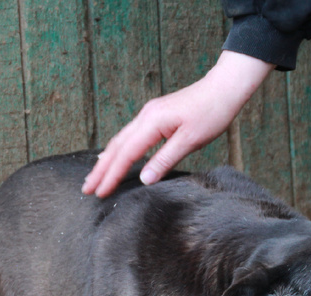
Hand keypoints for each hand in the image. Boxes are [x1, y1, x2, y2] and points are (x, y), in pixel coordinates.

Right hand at [83, 51, 273, 197]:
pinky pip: (130, 135)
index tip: (100, 192)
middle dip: (100, 169)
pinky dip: (118, 150)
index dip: (112, 175)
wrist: (224, 88)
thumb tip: (145, 179)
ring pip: (120, 140)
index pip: (126, 154)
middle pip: (116, 146)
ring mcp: (148, 114)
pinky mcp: (155, 115)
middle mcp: (145, 116)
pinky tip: (114, 157)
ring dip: (106, 160)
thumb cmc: (212, 112)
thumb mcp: (191, 140)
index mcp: (152, 122)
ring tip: (95, 177)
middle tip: (86, 189)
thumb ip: (166, 159)